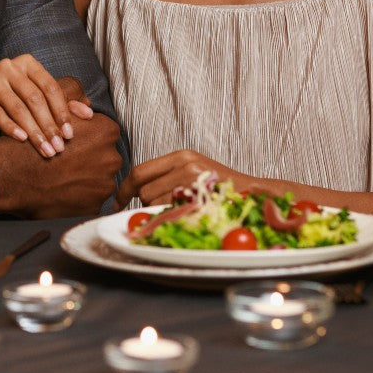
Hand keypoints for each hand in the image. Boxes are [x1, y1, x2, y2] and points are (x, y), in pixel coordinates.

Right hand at [0, 57, 93, 157]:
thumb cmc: (12, 102)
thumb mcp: (37, 101)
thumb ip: (62, 105)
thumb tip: (89, 114)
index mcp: (28, 64)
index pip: (50, 87)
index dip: (62, 111)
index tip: (69, 135)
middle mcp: (9, 66)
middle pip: (35, 98)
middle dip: (49, 125)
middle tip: (58, 148)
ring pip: (17, 107)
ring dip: (33, 131)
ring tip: (44, 149)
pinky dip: (10, 127)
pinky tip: (21, 140)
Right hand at [0, 112, 120, 217]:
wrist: (11, 176)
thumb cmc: (31, 145)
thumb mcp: (53, 117)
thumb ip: (76, 111)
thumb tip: (88, 112)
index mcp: (105, 132)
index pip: (107, 135)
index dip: (89, 141)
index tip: (75, 147)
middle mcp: (111, 158)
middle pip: (107, 158)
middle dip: (91, 161)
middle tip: (67, 164)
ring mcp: (104, 185)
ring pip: (100, 181)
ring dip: (86, 181)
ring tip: (63, 180)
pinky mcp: (94, 206)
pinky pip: (91, 201)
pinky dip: (80, 199)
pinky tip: (62, 193)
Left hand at [116, 150, 251, 207]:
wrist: (254, 192)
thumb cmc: (221, 186)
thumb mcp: (194, 171)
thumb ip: (168, 176)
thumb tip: (137, 191)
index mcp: (181, 155)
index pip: (140, 171)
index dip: (124, 189)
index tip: (118, 202)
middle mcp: (185, 163)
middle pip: (144, 190)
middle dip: (146, 204)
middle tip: (163, 209)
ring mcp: (193, 178)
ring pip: (154, 202)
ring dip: (160, 212)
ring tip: (180, 210)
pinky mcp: (201, 194)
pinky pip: (171, 211)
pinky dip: (170, 217)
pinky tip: (183, 214)